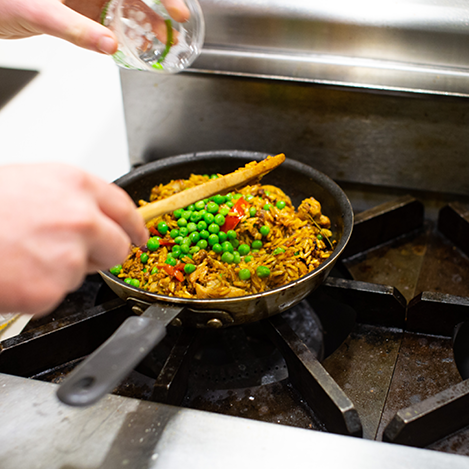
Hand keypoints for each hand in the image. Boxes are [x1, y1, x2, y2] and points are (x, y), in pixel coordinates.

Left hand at [0, 0, 189, 54]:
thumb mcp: (40, 11)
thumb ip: (76, 29)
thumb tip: (109, 45)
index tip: (177, 10)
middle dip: (157, 10)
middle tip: (176, 28)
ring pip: (122, 7)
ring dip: (143, 24)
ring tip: (160, 41)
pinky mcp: (76, 10)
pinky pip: (106, 23)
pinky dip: (121, 35)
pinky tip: (133, 46)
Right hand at [0, 163, 147, 316]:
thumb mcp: (29, 184)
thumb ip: (69, 199)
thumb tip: (93, 215)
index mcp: (75, 184)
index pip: (124, 208)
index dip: (134, 225)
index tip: (139, 236)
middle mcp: (80, 218)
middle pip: (118, 247)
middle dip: (102, 254)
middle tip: (74, 254)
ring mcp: (68, 255)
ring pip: (85, 273)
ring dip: (62, 270)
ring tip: (23, 254)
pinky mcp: (52, 289)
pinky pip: (57, 294)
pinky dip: (39, 290)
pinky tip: (15, 273)